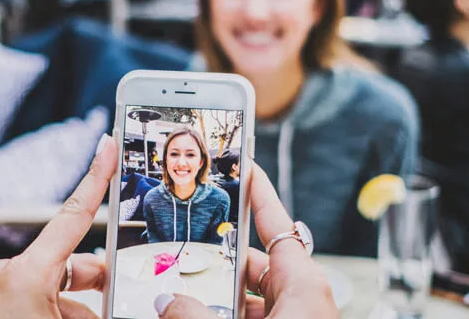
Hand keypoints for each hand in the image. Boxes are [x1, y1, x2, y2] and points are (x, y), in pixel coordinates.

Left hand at [0, 135, 116, 318]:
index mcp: (26, 274)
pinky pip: (39, 300)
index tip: (108, 146)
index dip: (96, 177)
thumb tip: (120, 309)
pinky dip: (58, 313)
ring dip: (78, 308)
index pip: (73, 215)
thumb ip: (98, 312)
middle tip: (119, 299)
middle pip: (73, 262)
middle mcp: (10, 274)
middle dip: (99, 282)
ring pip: (59, 288)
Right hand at [154, 164, 339, 317]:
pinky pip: (253, 316)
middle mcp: (301, 298)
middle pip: (252, 265)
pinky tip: (194, 318)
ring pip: (249, 297)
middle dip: (216, 263)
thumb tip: (165, 303)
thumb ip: (196, 315)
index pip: (278, 224)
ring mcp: (294, 318)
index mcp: (303, 285)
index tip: (247, 165)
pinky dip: (224, 313)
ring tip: (181, 296)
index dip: (260, 193)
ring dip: (216, 298)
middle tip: (182, 257)